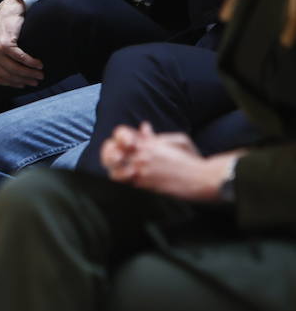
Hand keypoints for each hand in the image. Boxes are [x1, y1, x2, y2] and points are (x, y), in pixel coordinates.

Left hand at [0, 0, 43, 87]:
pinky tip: (39, 64)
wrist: (6, 10)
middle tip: (36, 81)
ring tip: (40, 75)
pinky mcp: (4, 43)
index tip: (23, 85)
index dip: (12, 84)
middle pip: (7, 75)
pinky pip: (21, 58)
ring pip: (15, 68)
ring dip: (30, 73)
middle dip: (24, 80)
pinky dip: (31, 63)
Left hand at [102, 122, 235, 201]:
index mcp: (149, 142)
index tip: (120, 144)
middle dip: (109, 153)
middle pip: (111, 150)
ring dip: (113, 168)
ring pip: (112, 168)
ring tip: (119, 171)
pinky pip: (122, 181)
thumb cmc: (191, 160)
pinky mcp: (144, 185)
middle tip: (114, 158)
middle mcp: (141, 154)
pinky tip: (127, 181)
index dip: (117, 138)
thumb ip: (156, 135)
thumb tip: (144, 126)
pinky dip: (121, 180)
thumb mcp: (177, 141)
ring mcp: (141, 170)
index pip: (121, 133)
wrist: (202, 179)